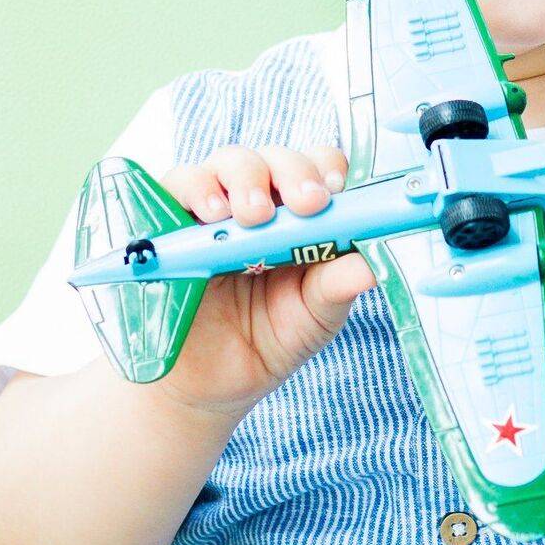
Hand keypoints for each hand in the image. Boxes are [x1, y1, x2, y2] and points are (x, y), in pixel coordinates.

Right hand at [152, 145, 376, 418]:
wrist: (208, 385)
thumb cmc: (268, 338)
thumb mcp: (313, 317)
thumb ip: (337, 286)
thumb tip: (374, 263)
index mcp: (302, 216)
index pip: (319, 169)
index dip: (328, 170)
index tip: (336, 191)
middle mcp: (262, 200)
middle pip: (278, 159)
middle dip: (294, 173)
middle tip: (305, 203)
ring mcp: (216, 206)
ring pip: (231, 161)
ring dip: (247, 178)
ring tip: (253, 214)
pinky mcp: (171, 219)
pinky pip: (180, 183)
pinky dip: (196, 188)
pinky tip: (211, 214)